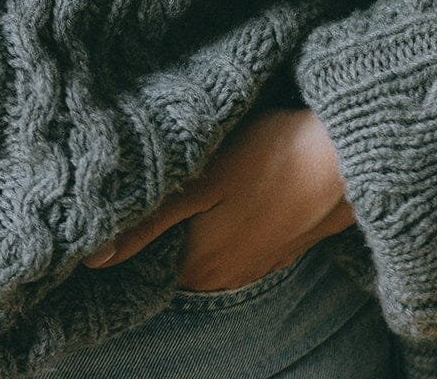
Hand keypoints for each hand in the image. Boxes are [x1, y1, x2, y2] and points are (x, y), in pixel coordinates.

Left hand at [83, 107, 355, 291]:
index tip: (105, 213)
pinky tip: (217, 198)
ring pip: (202, 254)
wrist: (343, 158)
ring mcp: (254, 265)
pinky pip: (232, 246)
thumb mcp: (200, 182)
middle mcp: (224, 277)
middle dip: (153, 236)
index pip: (143, 268)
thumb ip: (147, 222)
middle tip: (132, 194)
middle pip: (172, 262)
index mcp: (198, 266)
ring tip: (172, 192)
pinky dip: (217, 228)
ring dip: (187, 231)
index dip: (123, 243)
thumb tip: (93, 260)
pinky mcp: (278, 246)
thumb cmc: (268, 158)